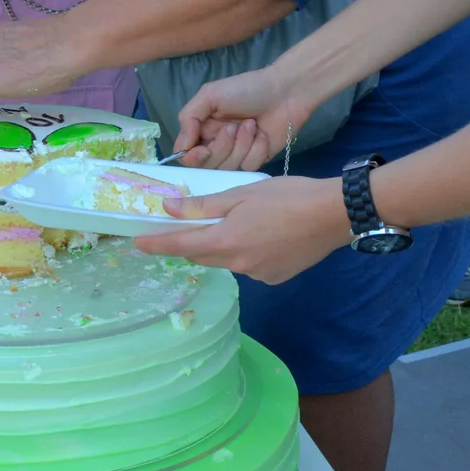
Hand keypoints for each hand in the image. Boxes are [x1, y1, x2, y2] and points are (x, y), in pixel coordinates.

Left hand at [131, 175, 349, 283]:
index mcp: (226, 241)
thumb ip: (204, 206)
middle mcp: (238, 265)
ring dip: (220, 245)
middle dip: (189, 242)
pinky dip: (244, 251)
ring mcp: (258, 275)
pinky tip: (261, 235)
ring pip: (226, 260)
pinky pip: (248, 265)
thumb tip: (169, 208)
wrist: (334, 215)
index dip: (156, 243)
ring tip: (235, 222)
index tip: (136, 242)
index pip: (180, 246)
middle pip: (202, 256)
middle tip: (184, 224)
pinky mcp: (275, 277)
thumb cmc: (287, 196)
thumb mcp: (242, 193)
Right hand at [172, 60, 336, 168]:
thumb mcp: (210, 95)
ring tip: (251, 125)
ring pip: (228, 167)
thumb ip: (189, 118)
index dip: (192, 157)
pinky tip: (263, 135)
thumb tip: (181, 148)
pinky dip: (256, 150)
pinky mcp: (257, 159)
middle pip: (207, 165)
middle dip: (221, 147)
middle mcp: (217, 143)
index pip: (186, 154)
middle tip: (233, 127)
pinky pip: (248, 166)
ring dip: (241, 145)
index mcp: (202, 127)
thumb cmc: (246, 89)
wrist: (285, 92)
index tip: (203, 150)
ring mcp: (237, 153)